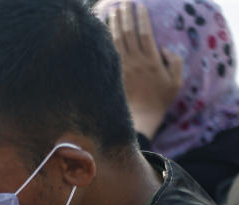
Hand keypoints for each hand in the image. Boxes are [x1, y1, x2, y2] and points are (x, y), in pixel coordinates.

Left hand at [107, 1, 182, 137]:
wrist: (140, 118)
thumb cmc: (160, 99)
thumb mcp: (176, 81)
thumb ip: (175, 62)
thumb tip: (165, 48)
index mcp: (152, 61)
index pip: (145, 33)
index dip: (141, 18)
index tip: (140, 6)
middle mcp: (136, 61)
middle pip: (128, 33)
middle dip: (126, 15)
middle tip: (124, 2)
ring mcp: (123, 67)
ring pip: (117, 41)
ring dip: (115, 23)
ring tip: (114, 9)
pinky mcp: (114, 74)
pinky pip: (110, 52)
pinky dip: (107, 39)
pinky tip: (104, 30)